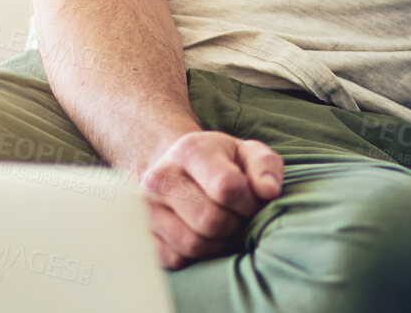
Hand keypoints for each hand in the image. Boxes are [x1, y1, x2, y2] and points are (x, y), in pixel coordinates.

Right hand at [138, 130, 283, 269]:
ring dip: (220, 243)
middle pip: (211, 220)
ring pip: (193, 244)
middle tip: (240, 217)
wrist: (177, 169)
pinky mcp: (141, 235)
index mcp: (189, 150)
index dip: (249, 202)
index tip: (253, 201)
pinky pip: (176, 259)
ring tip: (225, 227)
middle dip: (236, 224)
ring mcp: (145, 208)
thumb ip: (265, 166)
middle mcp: (160, 177)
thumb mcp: (247, 152)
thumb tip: (269, 192)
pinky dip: (198, 256)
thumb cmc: (220, 162)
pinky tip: (204, 236)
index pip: (226, 187)